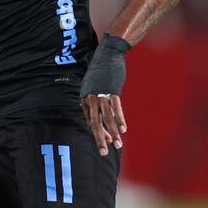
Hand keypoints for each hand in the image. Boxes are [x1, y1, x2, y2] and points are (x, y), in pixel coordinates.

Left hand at [79, 34, 129, 155]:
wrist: (108, 54)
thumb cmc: (102, 73)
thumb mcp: (94, 87)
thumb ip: (95, 102)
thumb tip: (101, 119)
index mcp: (85, 99)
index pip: (90, 122)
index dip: (98, 134)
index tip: (106, 144)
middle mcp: (90, 98)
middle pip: (94, 123)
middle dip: (100, 139)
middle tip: (104, 153)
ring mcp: (101, 94)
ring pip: (106, 118)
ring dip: (112, 133)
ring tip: (118, 144)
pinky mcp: (112, 90)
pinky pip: (115, 108)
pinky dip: (119, 119)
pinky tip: (123, 129)